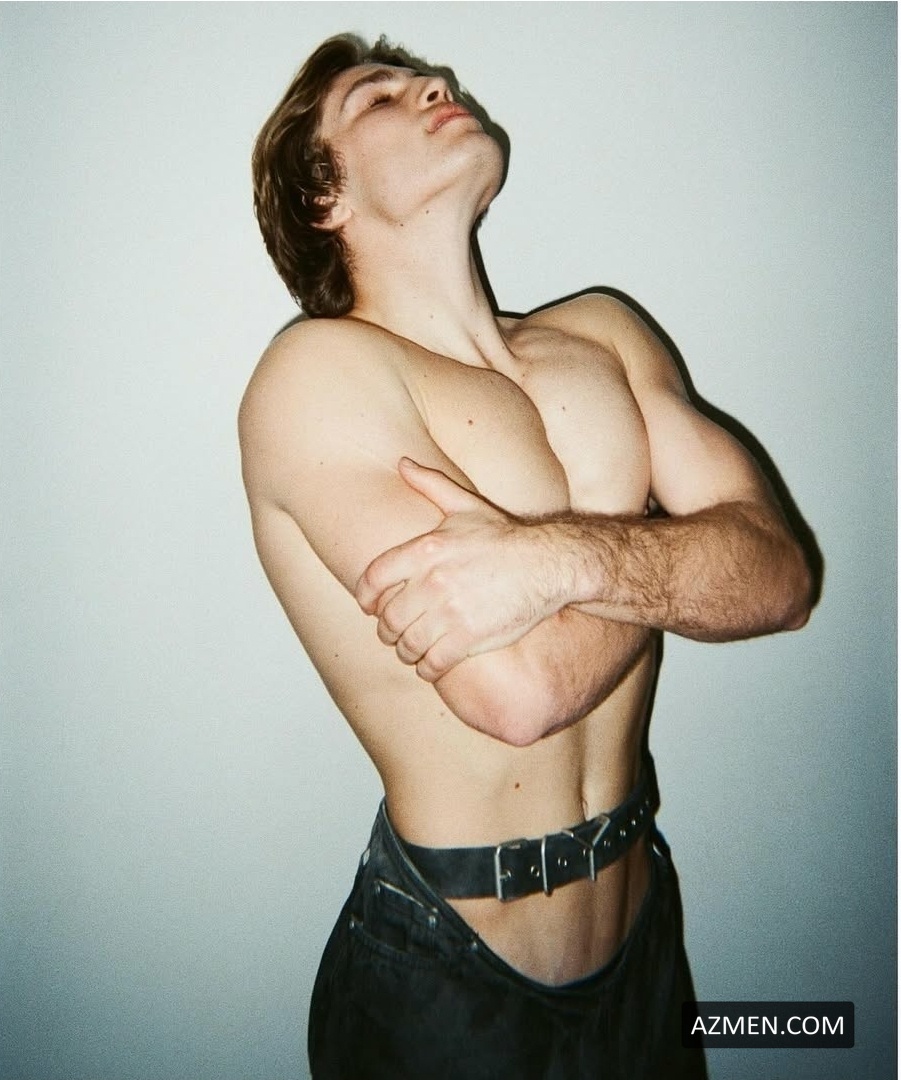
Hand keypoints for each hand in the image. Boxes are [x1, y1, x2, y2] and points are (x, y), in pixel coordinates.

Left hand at [355, 459, 567, 680]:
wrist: (548, 564)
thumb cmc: (504, 537)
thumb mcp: (466, 507)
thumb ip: (431, 485)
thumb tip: (402, 462)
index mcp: (426, 549)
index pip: (374, 578)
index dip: (365, 597)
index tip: (368, 607)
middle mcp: (433, 582)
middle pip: (388, 618)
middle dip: (386, 630)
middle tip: (391, 634)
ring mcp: (450, 612)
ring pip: (406, 644)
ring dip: (404, 651)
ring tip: (410, 651)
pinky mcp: (469, 638)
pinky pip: (432, 662)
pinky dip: (426, 668)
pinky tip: (429, 665)